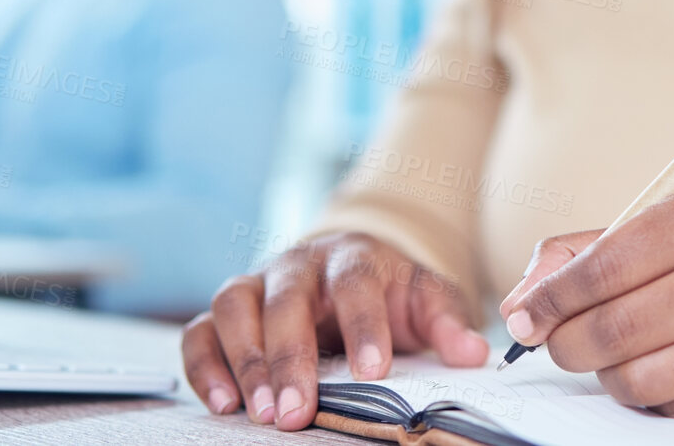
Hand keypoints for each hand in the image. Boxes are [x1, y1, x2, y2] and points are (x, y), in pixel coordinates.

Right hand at [182, 232, 487, 430]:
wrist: (350, 267)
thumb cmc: (388, 291)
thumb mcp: (426, 298)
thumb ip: (446, 322)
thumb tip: (472, 354)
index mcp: (353, 259)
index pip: (355, 282)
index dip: (363, 325)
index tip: (373, 373)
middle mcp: (299, 265)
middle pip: (286, 298)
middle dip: (289, 357)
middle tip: (296, 412)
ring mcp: (258, 283)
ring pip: (234, 305)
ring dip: (244, 361)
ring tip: (257, 413)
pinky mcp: (229, 309)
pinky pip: (201, 329)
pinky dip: (204, 364)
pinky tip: (220, 403)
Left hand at [497, 184, 673, 416]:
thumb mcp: (668, 225)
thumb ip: (587, 252)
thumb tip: (523, 301)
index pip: (607, 263)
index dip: (552, 297)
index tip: (523, 316)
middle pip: (617, 327)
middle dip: (568, 344)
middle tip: (557, 345)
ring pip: (641, 378)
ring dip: (609, 376)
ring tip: (614, 358)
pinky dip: (654, 399)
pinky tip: (662, 373)